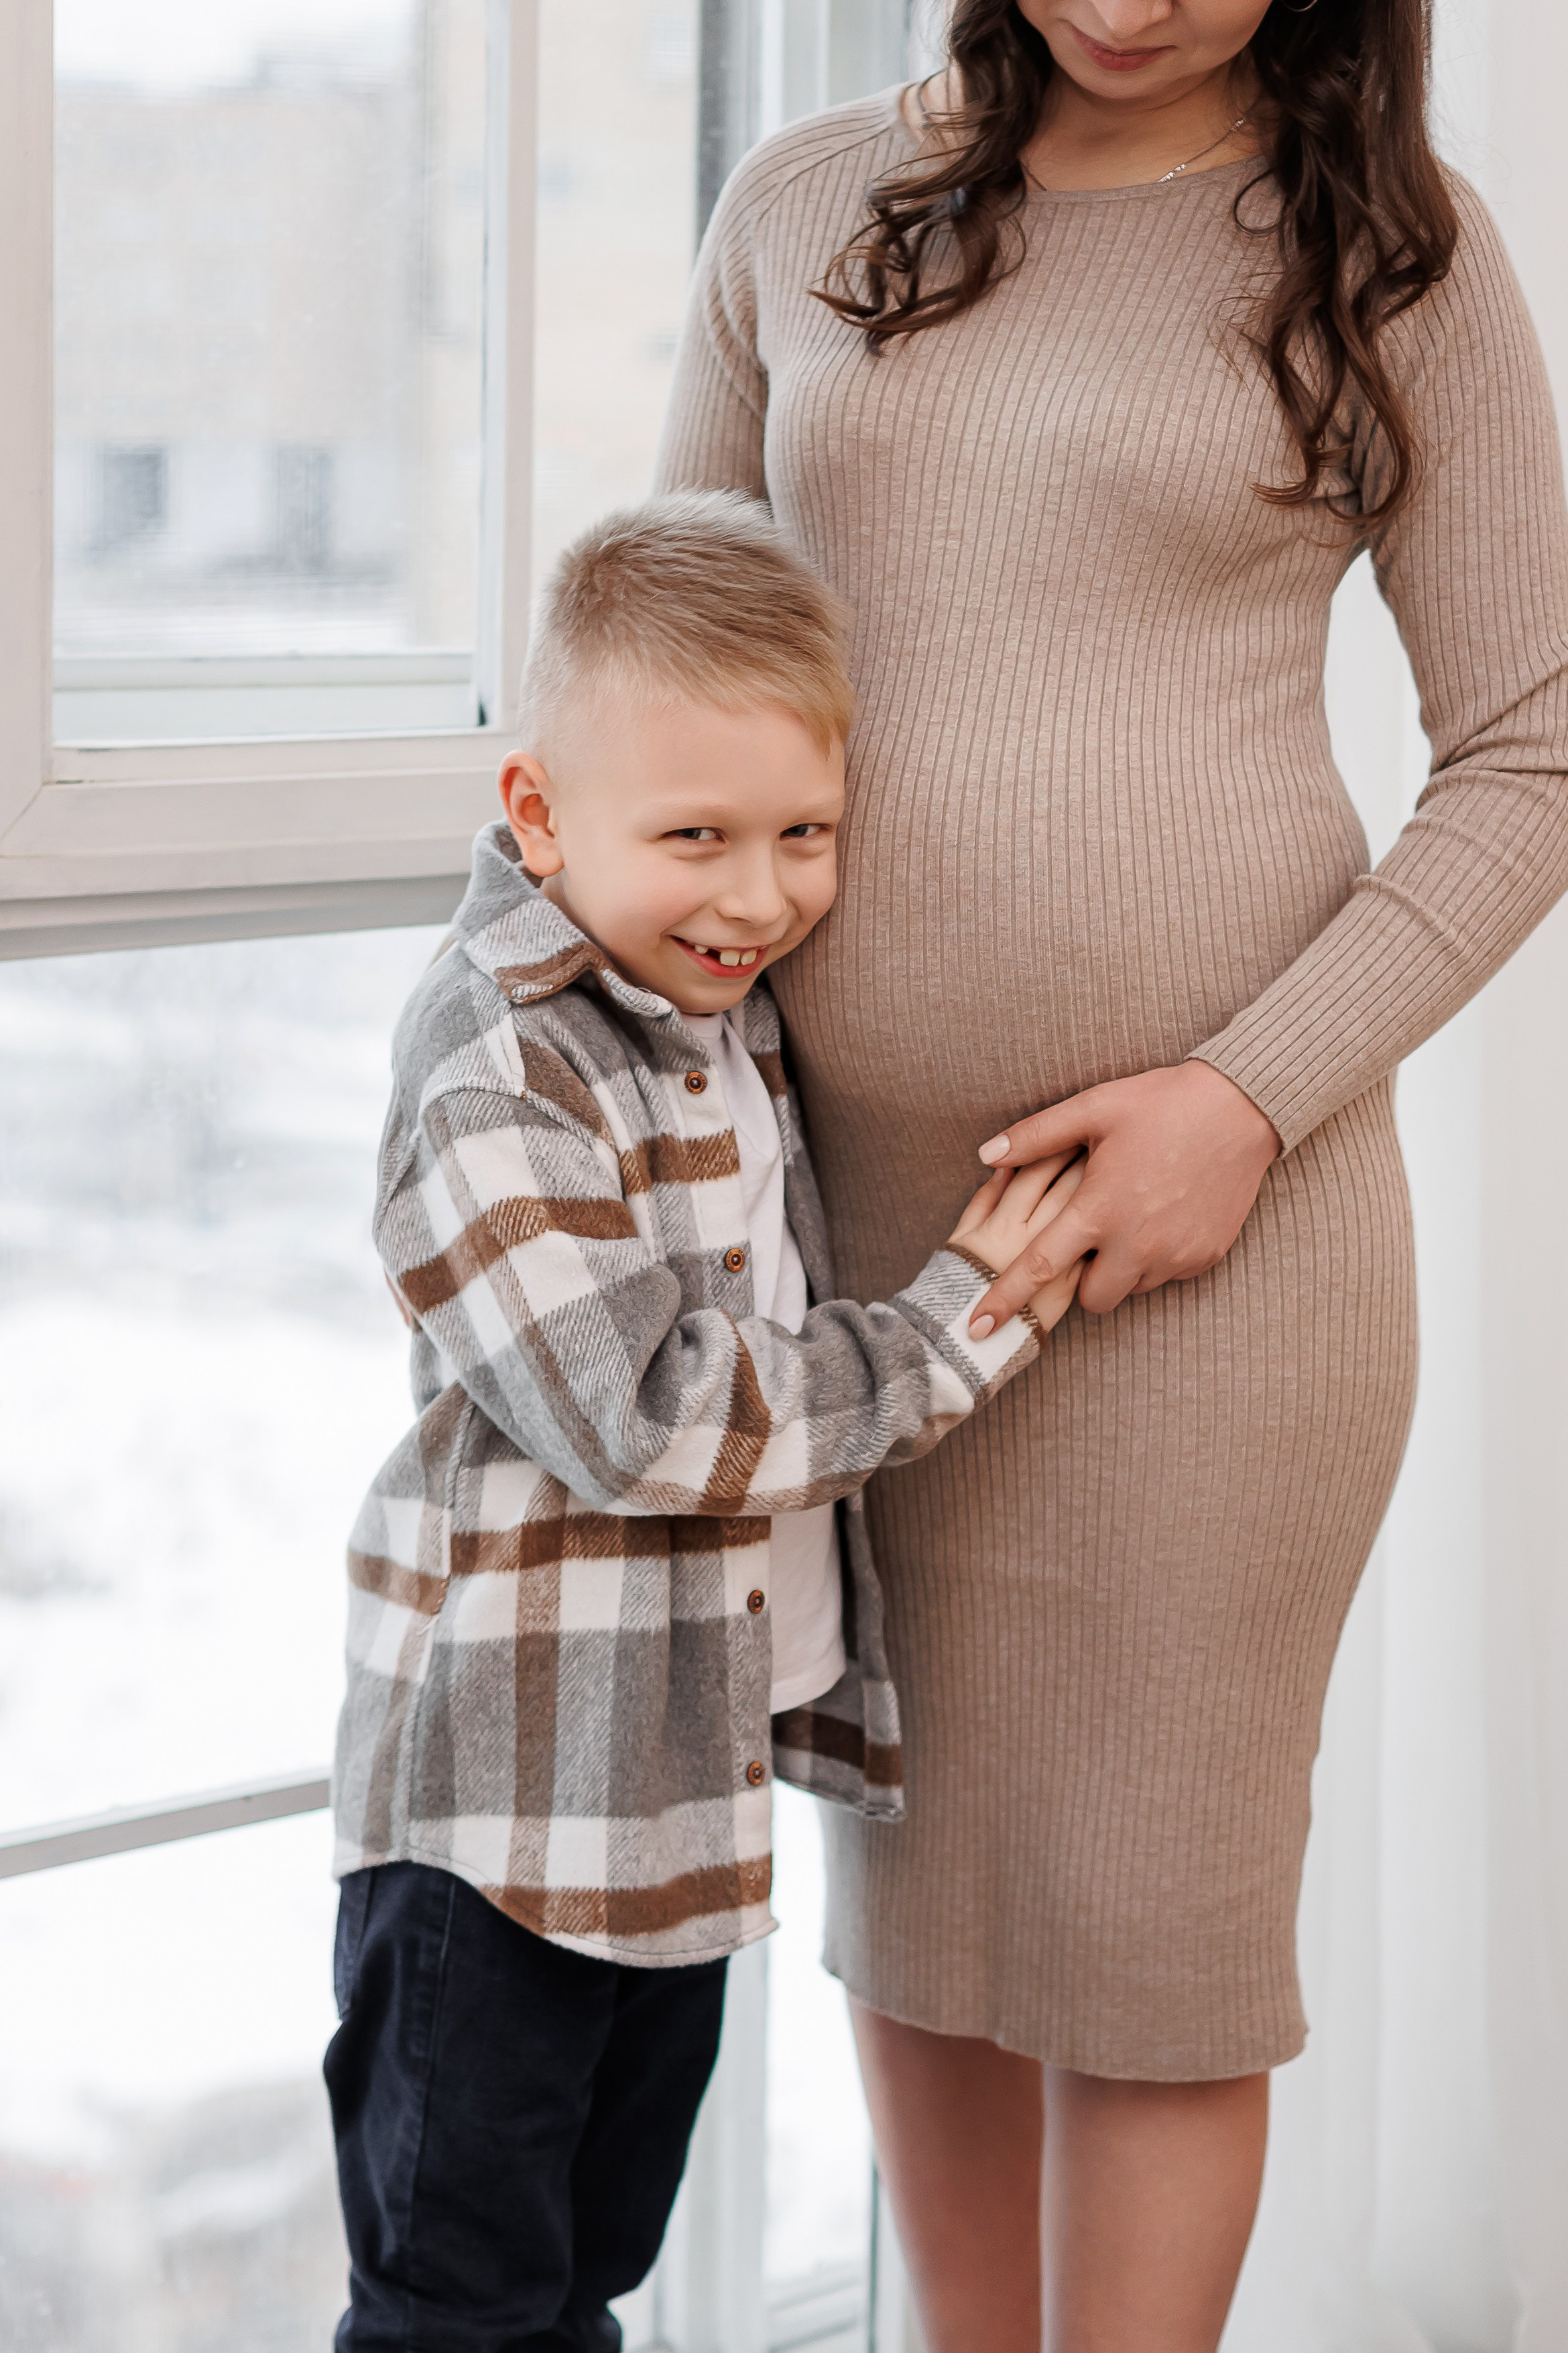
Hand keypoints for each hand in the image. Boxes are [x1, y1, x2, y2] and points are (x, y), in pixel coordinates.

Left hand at [966, 1061, 1280, 1333]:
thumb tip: (985, 1153)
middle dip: (1081, 1280)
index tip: (976, 1327)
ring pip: (1131, 1287)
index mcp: (1099, 1210)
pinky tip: (1164, 1214)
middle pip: (1091, 1298)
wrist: (1242, 1109)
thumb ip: (1035, 1136)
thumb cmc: (1162, 1103)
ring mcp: (1175, 1255)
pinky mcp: (1205, 1257)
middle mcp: (1136, 1244)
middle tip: (1092, 1235)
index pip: (1039, 1268)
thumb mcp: (1093, 1108)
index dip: (1005, 1299)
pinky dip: (1156, 1256)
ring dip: (1121, 1267)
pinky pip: (1167, 1274)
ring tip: (1132, 1215)